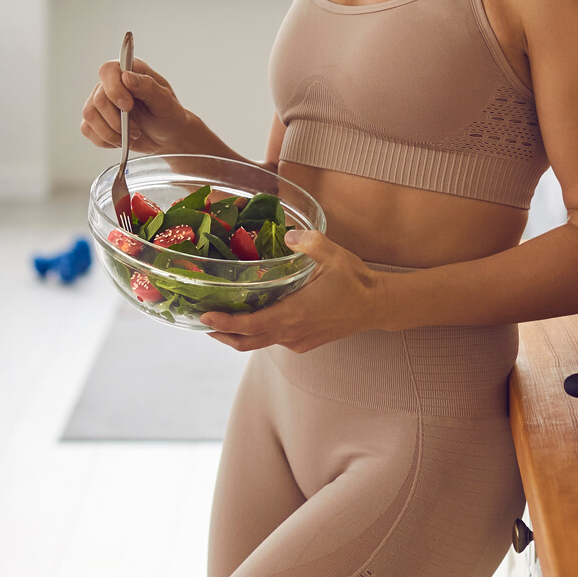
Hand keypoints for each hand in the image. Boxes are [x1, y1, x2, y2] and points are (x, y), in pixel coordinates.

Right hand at [80, 57, 193, 152]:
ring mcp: (102, 102)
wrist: (168, 137)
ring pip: (89, 115)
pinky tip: (121, 140)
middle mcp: (112, 84)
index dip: (114, 90)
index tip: (128, 106)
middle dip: (117, 120)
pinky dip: (105, 140)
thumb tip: (126, 76)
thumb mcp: (165, 101)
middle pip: (98, 99)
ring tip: (131, 136)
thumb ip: (147, 86)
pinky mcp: (97, 120)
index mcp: (130, 71)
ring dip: (111, 132)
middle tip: (136, 130)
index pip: (108, 71)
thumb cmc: (168, 115)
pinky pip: (87, 129)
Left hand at [201, 231, 383, 352]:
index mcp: (295, 314)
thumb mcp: (333, 254)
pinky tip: (250, 314)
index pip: (251, 325)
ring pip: (258, 342)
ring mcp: (297, 340)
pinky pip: (272, 339)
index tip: (204, 315)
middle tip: (200, 317)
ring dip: (237, 333)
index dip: (225, 322)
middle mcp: (292, 332)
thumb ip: (309, 241)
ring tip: (218, 316)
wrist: (377, 305)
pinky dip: (256, 331)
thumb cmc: (355, 281)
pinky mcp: (303, 342)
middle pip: (246, 341)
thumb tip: (288, 234)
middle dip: (221, 332)